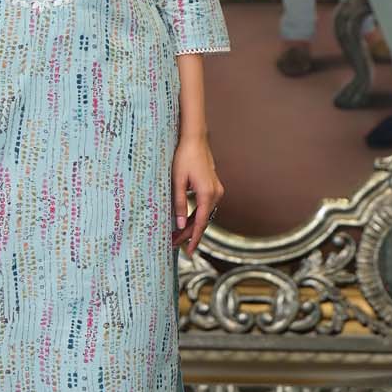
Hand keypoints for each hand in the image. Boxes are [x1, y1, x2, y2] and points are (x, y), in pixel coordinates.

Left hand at [171, 133, 223, 254]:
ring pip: (204, 214)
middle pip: (203, 221)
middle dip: (189, 234)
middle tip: (175, 244)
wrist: (195, 140)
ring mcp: (217, 190)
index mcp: (208, 194)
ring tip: (178, 236)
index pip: (200, 223)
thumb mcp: (177, 181)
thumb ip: (179, 204)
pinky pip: (205, 207)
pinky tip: (185, 221)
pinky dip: (196, 216)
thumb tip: (179, 224)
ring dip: (192, 225)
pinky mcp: (214, 187)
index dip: (194, 239)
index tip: (188, 252)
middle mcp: (216, 194)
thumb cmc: (184, 158)